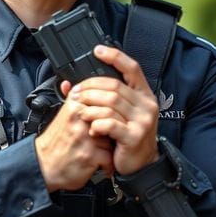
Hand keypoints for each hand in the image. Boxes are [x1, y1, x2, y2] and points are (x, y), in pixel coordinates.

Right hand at [34, 78, 114, 191]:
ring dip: (109, 147)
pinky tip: (97, 163)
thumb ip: (70, 101)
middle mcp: (79, 119)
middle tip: (103, 139)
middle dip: (111, 130)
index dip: (108, 114)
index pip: (105, 102)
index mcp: (74, 106)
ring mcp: (85, 137)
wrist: (43, 166)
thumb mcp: (60, 116)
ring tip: (97, 151)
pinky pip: (110, 157)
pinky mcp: (90, 155)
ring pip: (113, 138)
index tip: (102, 123)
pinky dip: (107, 163)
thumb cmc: (55, 142)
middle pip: (112, 119)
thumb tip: (69, 84)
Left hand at [68, 44, 160, 175]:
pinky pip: (109, 123)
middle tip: (75, 94)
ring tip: (80, 112)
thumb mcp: (119, 114)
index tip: (97, 51)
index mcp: (144, 95)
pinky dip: (96, 123)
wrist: (140, 165)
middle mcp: (146, 105)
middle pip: (114, 86)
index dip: (115, 56)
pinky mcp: (134, 136)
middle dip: (90, 88)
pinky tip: (92, 129)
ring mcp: (142, 121)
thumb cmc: (127, 138)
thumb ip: (100, 98)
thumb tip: (68, 85)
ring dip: (89, 106)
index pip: (132, 68)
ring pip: (110, 103)